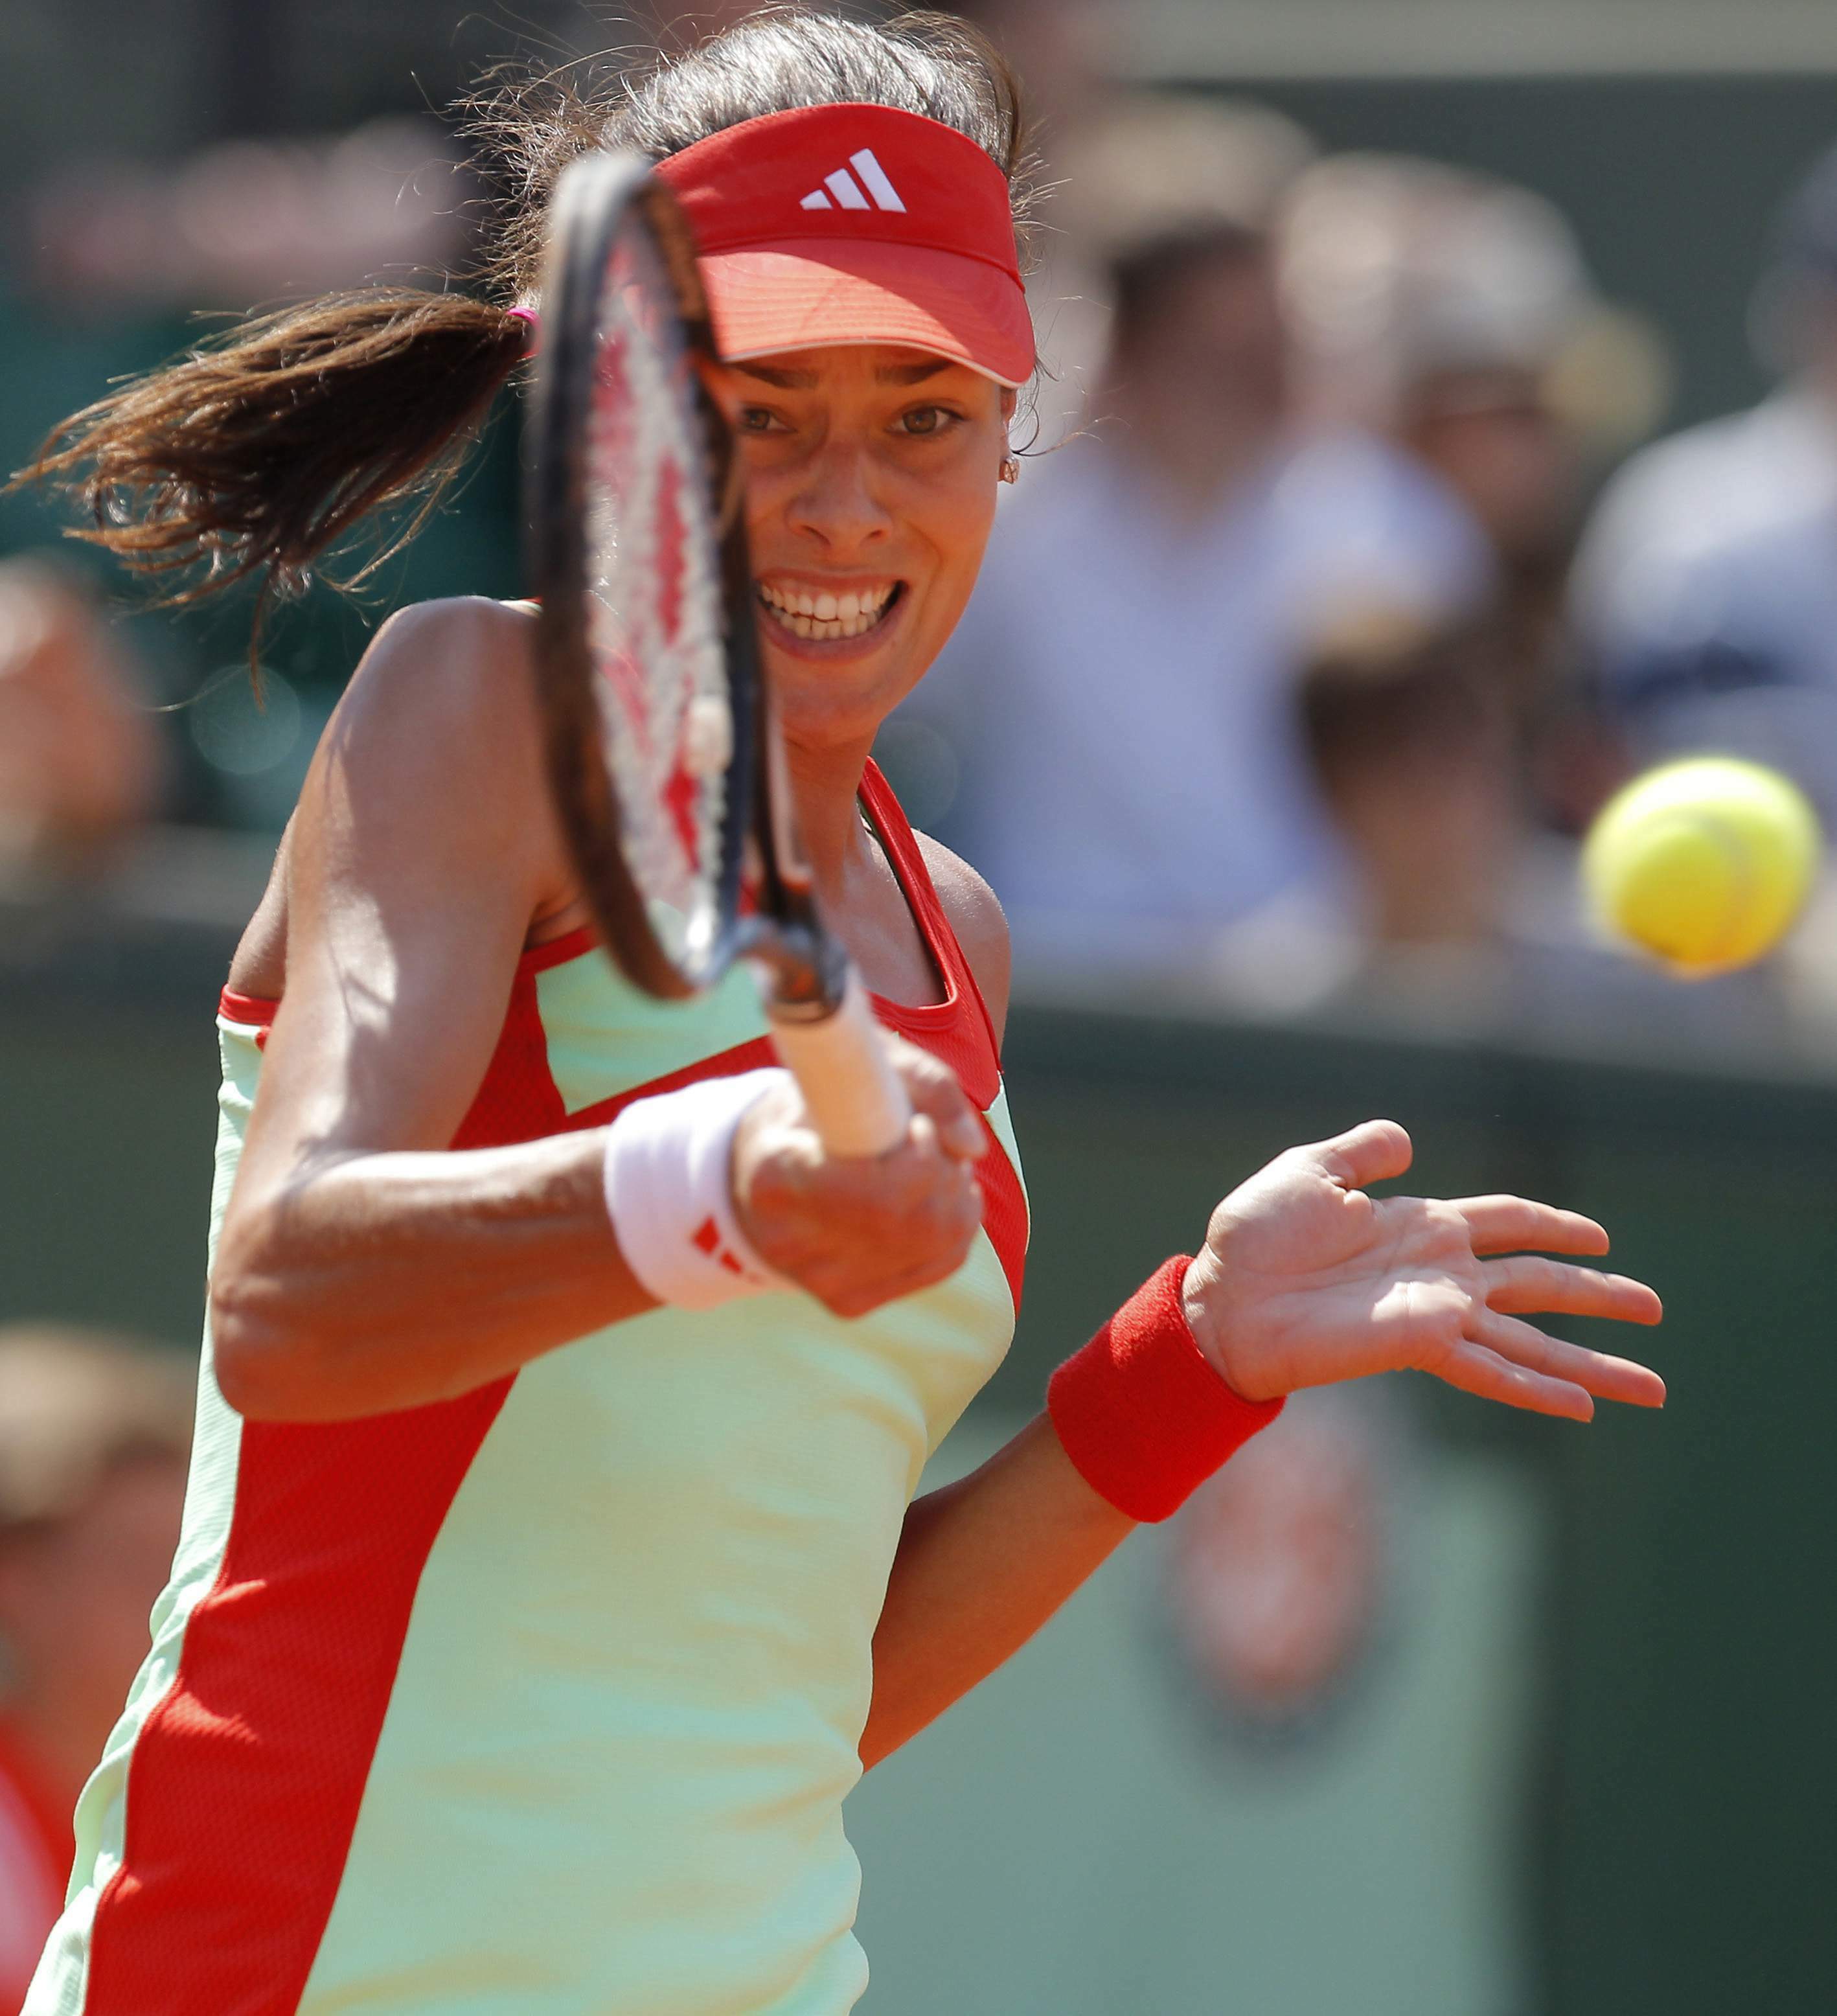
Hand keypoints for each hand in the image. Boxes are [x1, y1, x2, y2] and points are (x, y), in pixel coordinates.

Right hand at [731, 1036, 985, 1317]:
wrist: (755, 1172)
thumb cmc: (810, 1106)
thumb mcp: (852, 1066)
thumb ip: (923, 1083)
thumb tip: (973, 1148)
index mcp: (776, 1172)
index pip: (877, 1191)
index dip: (920, 1158)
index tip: (918, 1126)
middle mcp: (789, 1241)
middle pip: (912, 1220)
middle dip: (946, 1173)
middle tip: (934, 1138)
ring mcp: (819, 1281)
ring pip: (935, 1244)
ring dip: (959, 1197)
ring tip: (938, 1164)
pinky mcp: (847, 1301)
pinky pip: (936, 1265)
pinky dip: (955, 1227)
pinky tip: (936, 1197)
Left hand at [1181, 1119, 1664, 1420]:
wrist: (1220, 1298)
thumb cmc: (1252, 1237)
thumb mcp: (1309, 1171)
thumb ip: (1363, 1154)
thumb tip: (1406, 1142)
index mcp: (1419, 1224)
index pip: (1507, 1220)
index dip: (1554, 1224)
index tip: (1601, 1236)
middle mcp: (1439, 1272)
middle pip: (1539, 1282)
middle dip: (1598, 1296)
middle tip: (1656, 1309)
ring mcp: (1434, 1313)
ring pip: (1532, 1337)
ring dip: (1591, 1361)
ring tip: (1652, 1386)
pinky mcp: (1419, 1345)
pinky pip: (1490, 1368)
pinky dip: (1537, 1386)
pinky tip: (1581, 1407)